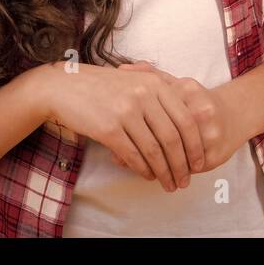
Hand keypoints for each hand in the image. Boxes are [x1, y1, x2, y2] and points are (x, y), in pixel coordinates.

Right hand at [37, 61, 206, 191]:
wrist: (64, 86)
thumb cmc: (101, 87)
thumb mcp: (135, 81)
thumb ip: (159, 97)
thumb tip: (184, 128)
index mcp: (155, 83)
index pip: (186, 120)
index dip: (196, 146)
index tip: (199, 163)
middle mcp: (144, 95)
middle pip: (173, 138)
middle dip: (182, 164)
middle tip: (185, 180)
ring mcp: (126, 111)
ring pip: (155, 150)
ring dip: (165, 172)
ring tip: (169, 184)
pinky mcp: (109, 128)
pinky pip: (134, 155)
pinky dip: (144, 170)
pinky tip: (148, 176)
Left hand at [112, 61, 245, 184]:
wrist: (235, 114)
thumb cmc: (197, 101)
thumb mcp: (175, 84)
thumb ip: (150, 76)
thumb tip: (122, 69)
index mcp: (187, 90)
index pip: (152, 110)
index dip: (132, 125)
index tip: (115, 133)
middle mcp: (199, 109)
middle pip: (161, 136)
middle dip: (138, 149)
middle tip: (118, 159)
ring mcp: (209, 133)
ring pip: (172, 156)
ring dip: (153, 165)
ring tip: (137, 170)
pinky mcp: (215, 154)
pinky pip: (185, 168)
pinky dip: (171, 172)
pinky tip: (159, 174)